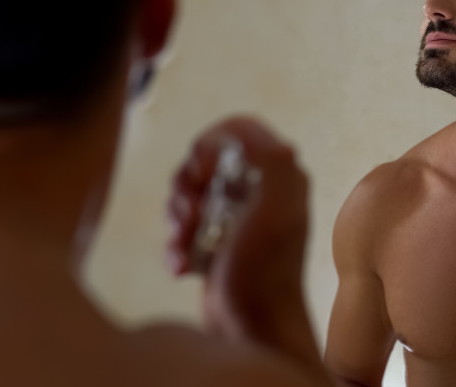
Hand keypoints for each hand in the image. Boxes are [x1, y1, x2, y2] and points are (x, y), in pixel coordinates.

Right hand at [165, 117, 309, 338]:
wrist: (255, 329)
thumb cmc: (266, 271)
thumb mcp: (276, 206)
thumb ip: (269, 156)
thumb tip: (238, 128)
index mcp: (280, 174)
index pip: (237, 130)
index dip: (209, 143)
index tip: (201, 171)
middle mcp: (261, 191)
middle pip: (204, 162)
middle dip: (185, 187)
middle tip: (189, 215)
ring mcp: (238, 218)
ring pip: (188, 195)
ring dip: (176, 219)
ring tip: (184, 244)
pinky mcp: (217, 244)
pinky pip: (183, 230)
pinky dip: (175, 246)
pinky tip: (183, 267)